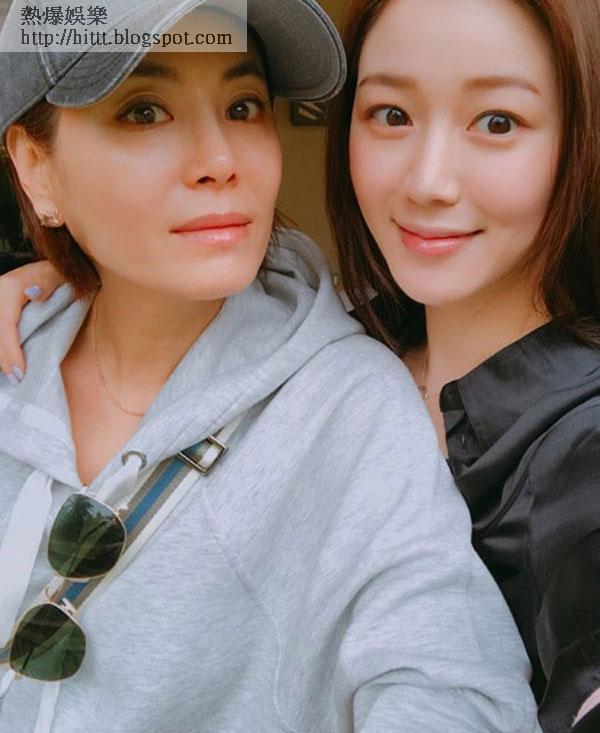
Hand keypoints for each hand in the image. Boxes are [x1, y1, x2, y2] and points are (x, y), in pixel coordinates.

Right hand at [0, 261, 62, 381]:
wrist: (53, 271)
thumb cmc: (60, 275)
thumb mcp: (59, 274)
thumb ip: (46, 283)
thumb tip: (32, 293)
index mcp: (9, 287)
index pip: (4, 325)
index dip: (10, 351)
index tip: (21, 373)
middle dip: (3, 359)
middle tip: (18, 380)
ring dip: (1, 355)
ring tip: (14, 374)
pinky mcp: (0, 311)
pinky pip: (0, 331)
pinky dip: (3, 348)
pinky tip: (10, 362)